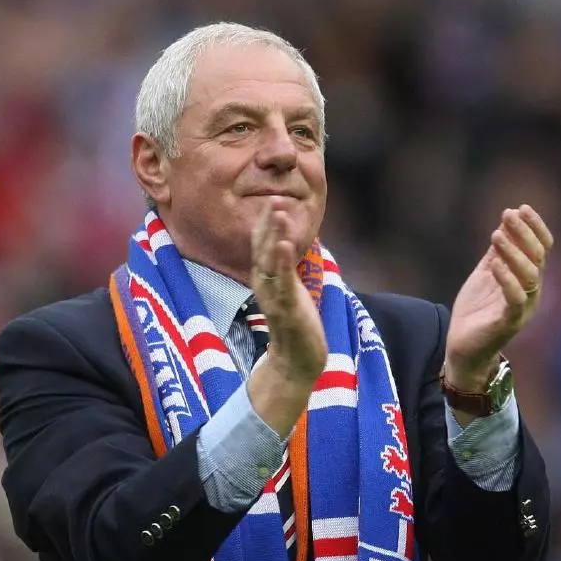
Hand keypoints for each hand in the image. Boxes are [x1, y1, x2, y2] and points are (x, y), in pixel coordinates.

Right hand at [247, 199, 326, 436]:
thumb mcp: (288, 290)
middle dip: (268, 224)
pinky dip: (283, 263)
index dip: (266, 223)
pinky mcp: (286, 310)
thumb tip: (285, 245)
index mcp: (266, 280)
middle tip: (274, 198)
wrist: (297, 362)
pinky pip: (282, 283)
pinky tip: (286, 244)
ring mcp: (274, 298)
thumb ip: (283, 269)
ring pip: (271, 262)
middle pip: (262, 250)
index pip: (262, 246)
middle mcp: (265, 286)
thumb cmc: (295, 324)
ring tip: (279, 213)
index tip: (272, 199)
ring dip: (274, 236)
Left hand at [445, 205, 553, 390]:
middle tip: (508, 214)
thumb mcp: (486, 274)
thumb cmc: (477, 310)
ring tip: (496, 234)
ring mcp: (523, 308)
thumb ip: (497, 252)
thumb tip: (505, 221)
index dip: (534, 227)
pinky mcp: (509, 323)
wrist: (463, 348)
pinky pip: (515, 299)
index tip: (521, 207)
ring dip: (514, 252)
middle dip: (524, 233)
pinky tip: (493, 263)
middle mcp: (532, 292)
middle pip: (538, 257)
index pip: (541, 247)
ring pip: (529, 275)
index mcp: (528, 278)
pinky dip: (506, 279)